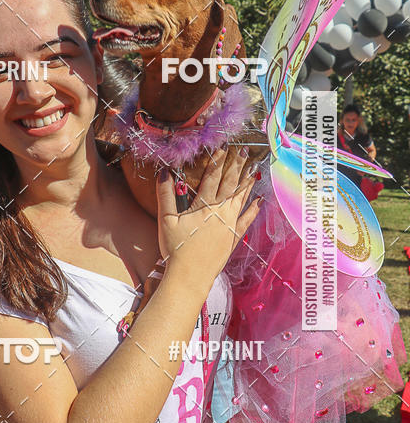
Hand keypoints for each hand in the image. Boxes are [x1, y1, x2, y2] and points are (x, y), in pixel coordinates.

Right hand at [155, 147, 261, 290]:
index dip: (218, 161)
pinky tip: (259, 201)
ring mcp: (229, 225)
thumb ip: (165, 195)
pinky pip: (246, 220)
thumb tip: (164, 173)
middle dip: (236, 166)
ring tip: (254, 169)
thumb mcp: (165, 220)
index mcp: (203, 205)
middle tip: (244, 150)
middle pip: (230, 184)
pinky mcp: (234, 238)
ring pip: (240, 198)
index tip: (224, 147)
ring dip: (247, 183)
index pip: (212, 177)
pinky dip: (253, 210)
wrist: (190, 276)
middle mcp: (220, 212)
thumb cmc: (175, 249)